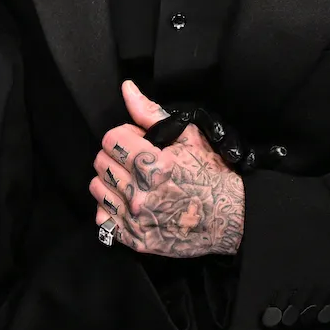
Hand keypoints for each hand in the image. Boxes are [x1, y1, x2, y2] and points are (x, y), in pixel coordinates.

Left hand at [90, 81, 244, 257]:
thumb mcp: (188, 137)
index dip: (124, 135)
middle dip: (115, 155)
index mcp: (152, 165)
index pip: (110, 139)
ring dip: (111, 180)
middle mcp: (140, 194)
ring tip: (132, 180)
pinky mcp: (136, 240)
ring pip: (98, 188)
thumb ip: (150, 113)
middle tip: (136, 160)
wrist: (232, 218)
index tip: (138, 141)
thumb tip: (127, 88)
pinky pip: (103, 219)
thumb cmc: (212, 174)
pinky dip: (111, 208)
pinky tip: (129, 202)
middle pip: (101, 163)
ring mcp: (137, 220)